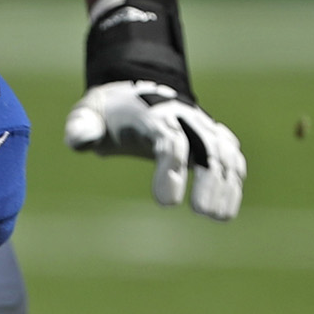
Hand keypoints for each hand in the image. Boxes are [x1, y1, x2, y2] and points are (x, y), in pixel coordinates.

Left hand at [63, 81, 245, 220]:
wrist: (135, 97)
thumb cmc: (107, 114)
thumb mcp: (87, 114)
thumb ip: (82, 127)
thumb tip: (80, 140)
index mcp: (153, 113)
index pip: (170, 139)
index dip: (171, 170)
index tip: (166, 204)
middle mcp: (184, 117)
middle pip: (206, 145)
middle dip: (209, 178)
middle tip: (201, 212)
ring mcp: (201, 126)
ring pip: (224, 152)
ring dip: (226, 184)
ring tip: (218, 217)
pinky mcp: (211, 138)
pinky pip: (231, 158)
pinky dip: (232, 182)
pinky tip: (226, 210)